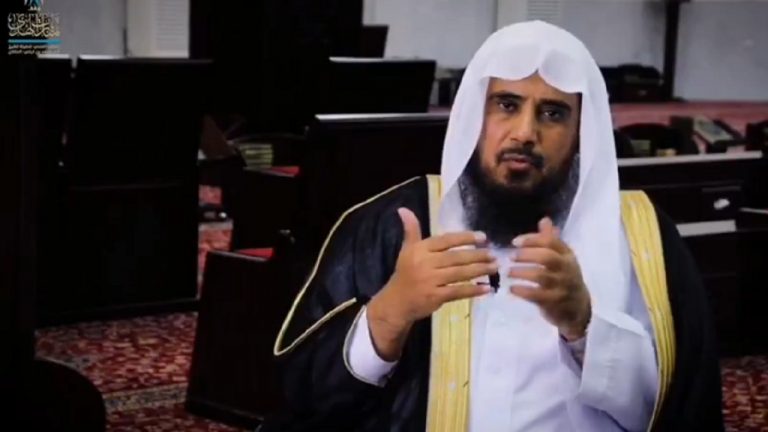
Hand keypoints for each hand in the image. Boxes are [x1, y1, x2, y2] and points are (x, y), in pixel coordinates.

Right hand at [367, 208, 496, 359]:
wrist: (396, 302)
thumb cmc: (405, 274)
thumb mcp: (406, 250)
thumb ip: (411, 230)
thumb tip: (403, 209)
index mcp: (420, 250)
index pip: (446, 240)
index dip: (465, 238)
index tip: (483, 237)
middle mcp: (425, 263)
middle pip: (456, 257)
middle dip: (477, 255)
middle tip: (494, 255)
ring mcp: (430, 281)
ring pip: (459, 273)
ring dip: (479, 270)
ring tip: (494, 268)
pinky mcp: (435, 297)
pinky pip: (458, 291)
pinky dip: (473, 290)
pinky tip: (486, 288)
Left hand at [508, 218, 590, 340]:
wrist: (578, 308)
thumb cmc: (564, 278)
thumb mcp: (561, 258)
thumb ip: (551, 240)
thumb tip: (544, 219)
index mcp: (567, 255)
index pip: (551, 241)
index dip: (532, 239)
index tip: (515, 242)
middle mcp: (566, 268)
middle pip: (546, 257)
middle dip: (526, 255)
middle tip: (510, 257)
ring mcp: (562, 285)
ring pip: (541, 276)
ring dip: (521, 273)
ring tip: (508, 273)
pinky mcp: (555, 301)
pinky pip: (537, 295)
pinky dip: (523, 291)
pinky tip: (511, 289)